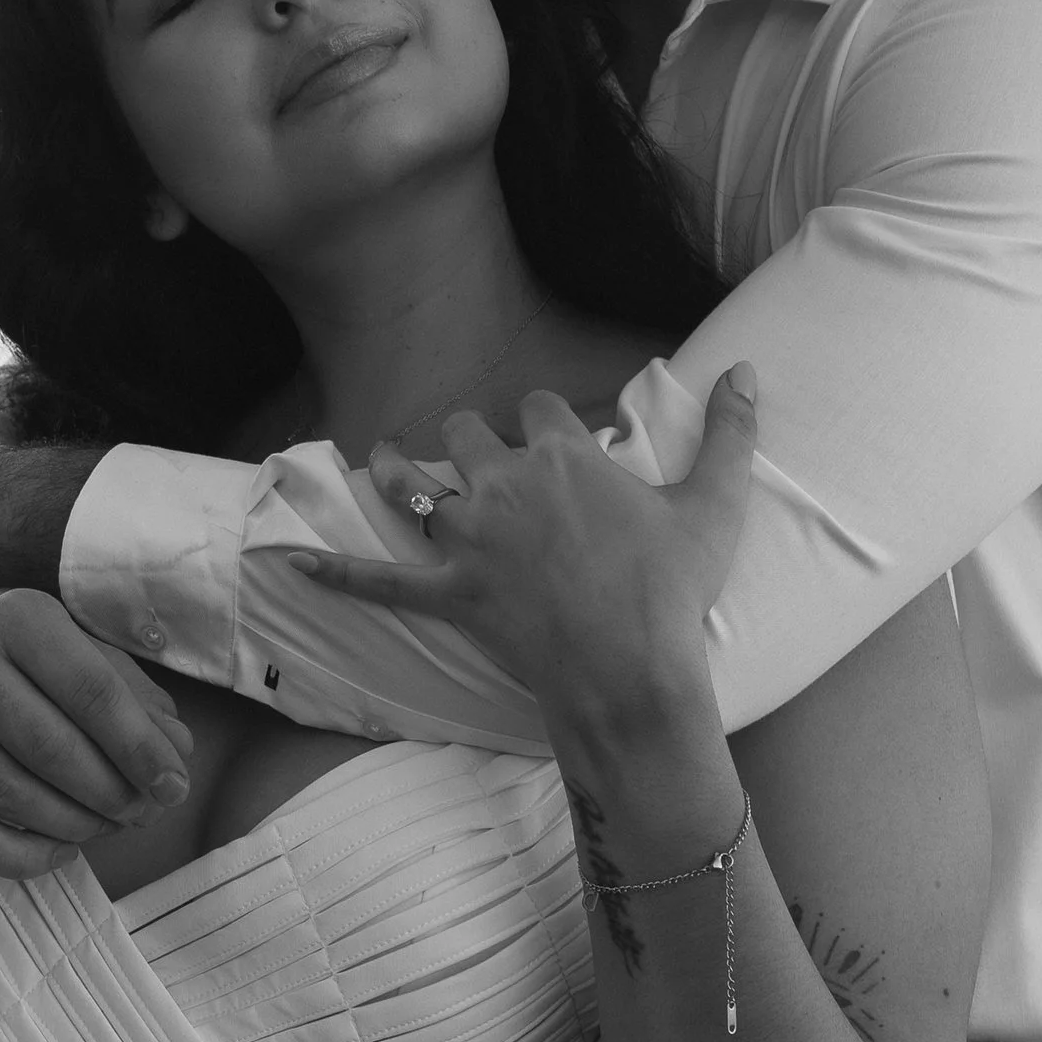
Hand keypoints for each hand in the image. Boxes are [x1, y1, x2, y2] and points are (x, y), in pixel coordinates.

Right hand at [0, 589, 194, 881]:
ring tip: (108, 826)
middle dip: (112, 793)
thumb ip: (140, 705)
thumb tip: (174, 759)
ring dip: (75, 825)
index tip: (174, 787)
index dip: (141, 749)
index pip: (92, 691)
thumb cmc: (37, 667)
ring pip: (13, 796)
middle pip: (52, 749)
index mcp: (17, 616)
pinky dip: (23, 857)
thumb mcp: (91, 660)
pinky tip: (61, 850)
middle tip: (144, 813)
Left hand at [296, 365, 758, 740]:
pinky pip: (382, 581)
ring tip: (385, 458)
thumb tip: (748, 371)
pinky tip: (293, 566)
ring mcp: (472, 540)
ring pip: (413, 486)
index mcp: (562, 455)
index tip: (557, 438)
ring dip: (396, 471)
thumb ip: (731, 433)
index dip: (545, 419)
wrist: (633, 669)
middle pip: (467, 431)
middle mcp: (506, 483)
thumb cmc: (673, 589)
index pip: (539, 407)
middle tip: (481, 454)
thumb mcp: (714, 505)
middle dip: (470, 436)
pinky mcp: (451, 595)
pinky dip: (338, 574)